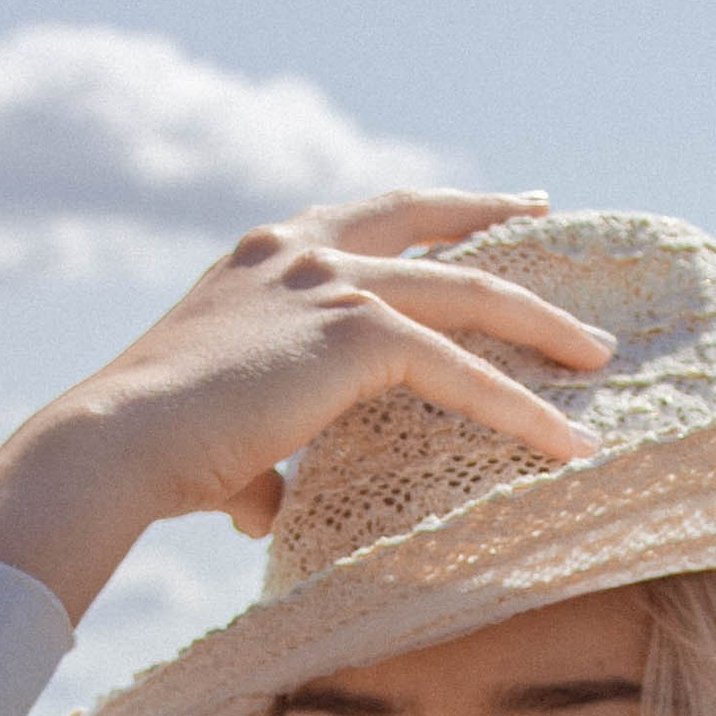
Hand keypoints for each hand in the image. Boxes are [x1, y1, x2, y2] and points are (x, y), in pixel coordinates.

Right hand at [0, 192, 611, 623]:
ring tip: (596, 353)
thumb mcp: (218, 438)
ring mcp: (332, 283)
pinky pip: (462, 368)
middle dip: (495, 216)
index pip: (366, 216)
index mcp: (266, 255)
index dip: (428, 212)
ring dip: (540, 321)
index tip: (481, 209)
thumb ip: (257, 459)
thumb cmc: (153, 453)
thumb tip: (268, 505)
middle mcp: (301, 248)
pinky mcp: (358, 333)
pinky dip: (519, 406)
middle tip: (548, 211)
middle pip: (427, 219)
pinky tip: (566, 441)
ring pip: (467, 291)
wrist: (118, 443)